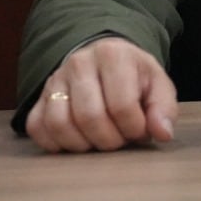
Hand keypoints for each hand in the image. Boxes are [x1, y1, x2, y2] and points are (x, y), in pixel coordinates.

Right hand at [24, 37, 178, 152]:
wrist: (104, 60)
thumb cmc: (133, 76)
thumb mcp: (158, 85)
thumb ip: (164, 109)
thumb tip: (163, 134)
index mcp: (113, 55)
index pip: (122, 105)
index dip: (134, 128)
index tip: (140, 131)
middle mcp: (79, 63)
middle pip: (89, 117)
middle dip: (110, 140)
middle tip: (120, 139)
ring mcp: (54, 81)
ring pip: (60, 124)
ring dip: (83, 145)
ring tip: (100, 141)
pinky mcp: (38, 99)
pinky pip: (37, 128)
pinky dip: (56, 144)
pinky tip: (77, 141)